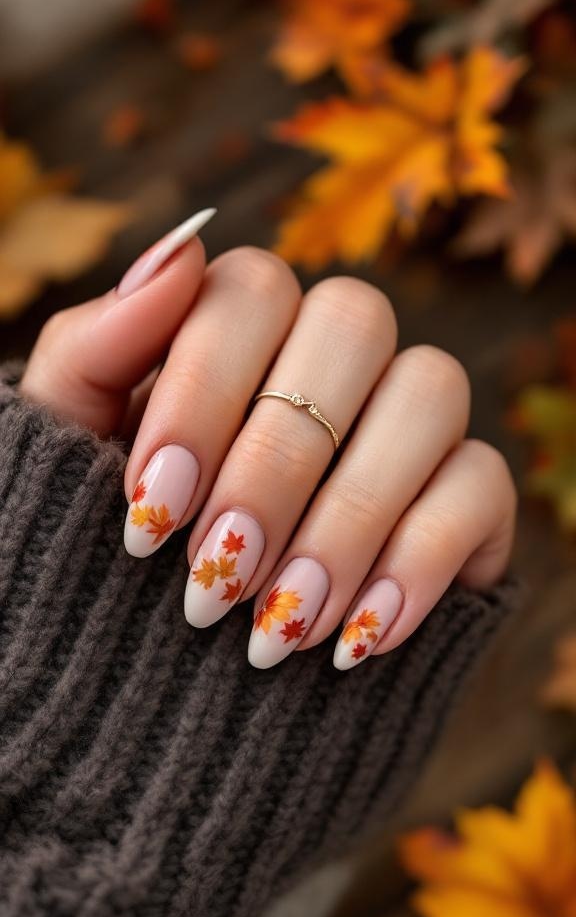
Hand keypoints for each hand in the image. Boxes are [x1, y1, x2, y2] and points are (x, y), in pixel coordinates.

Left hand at [20, 210, 516, 668]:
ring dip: (349, 516)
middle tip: (215, 576)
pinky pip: (483, 483)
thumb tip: (179, 250)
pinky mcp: (468, 494)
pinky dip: (418, 561)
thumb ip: (95, 349)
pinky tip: (357, 638)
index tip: (152, 508)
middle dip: (276, 464)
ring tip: (278, 626)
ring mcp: (412, 418)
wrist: (178, 665)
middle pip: (354, 323)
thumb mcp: (74, 451)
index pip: (252, 289)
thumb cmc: (122, 538)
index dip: (204, 390)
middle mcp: (338, 355)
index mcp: (244, 326)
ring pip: (430, 389)